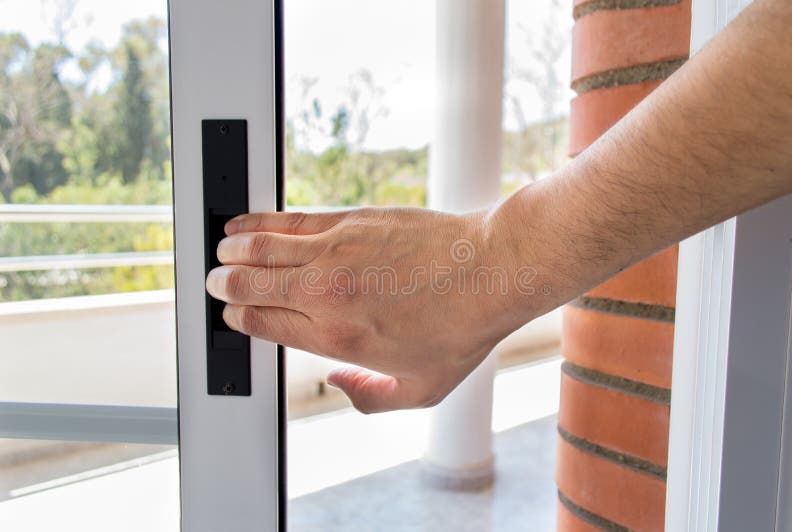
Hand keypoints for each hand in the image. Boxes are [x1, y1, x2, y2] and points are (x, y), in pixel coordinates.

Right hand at [206, 207, 538, 412]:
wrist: (492, 269)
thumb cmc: (462, 328)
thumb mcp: (421, 390)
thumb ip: (369, 396)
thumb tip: (337, 384)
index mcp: (336, 338)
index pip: (262, 324)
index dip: (239, 318)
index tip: (234, 314)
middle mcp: (326, 293)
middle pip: (249, 285)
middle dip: (223, 285)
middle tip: (215, 283)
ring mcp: (334, 250)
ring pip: (260, 248)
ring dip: (233, 250)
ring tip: (222, 250)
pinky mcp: (349, 220)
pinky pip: (289, 220)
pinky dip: (258, 222)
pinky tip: (246, 224)